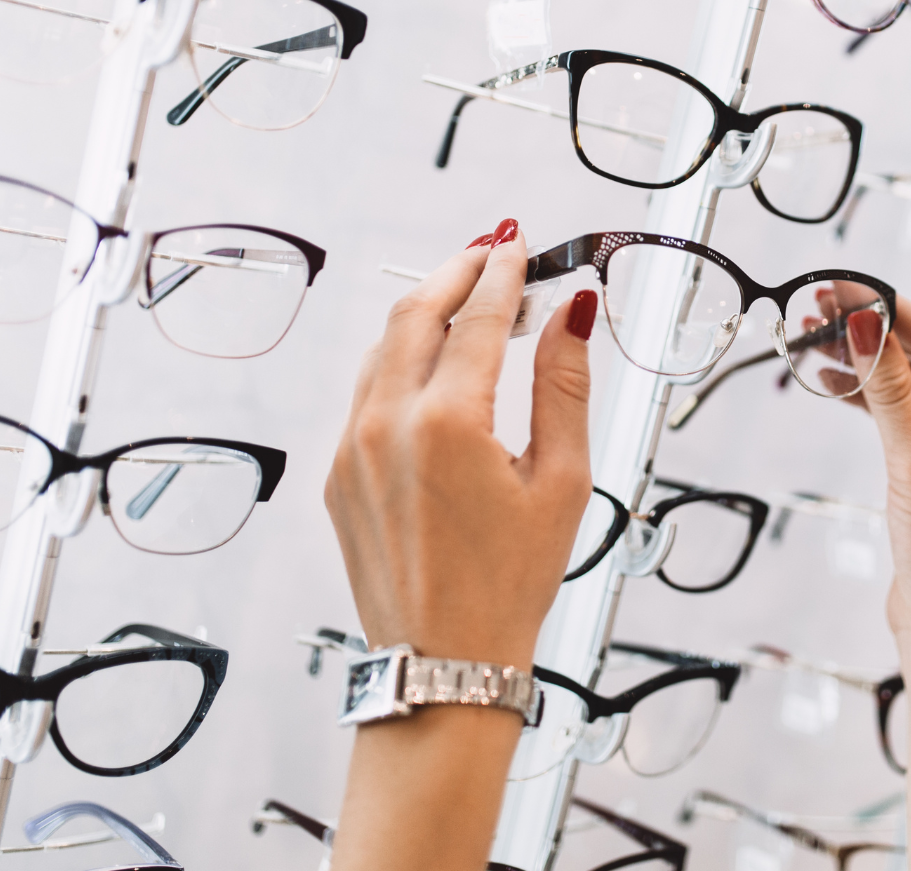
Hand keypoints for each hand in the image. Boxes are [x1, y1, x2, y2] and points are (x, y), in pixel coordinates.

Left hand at [323, 219, 600, 667]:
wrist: (444, 664)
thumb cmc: (510, 584)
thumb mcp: (560, 481)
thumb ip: (564, 385)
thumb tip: (573, 313)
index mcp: (447, 423)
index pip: (478, 316)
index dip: (504, 272)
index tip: (522, 244)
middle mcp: (387, 425)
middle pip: (415, 312)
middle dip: (457, 272)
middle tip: (493, 251)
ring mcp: (352, 448)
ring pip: (383, 349)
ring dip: (425, 313)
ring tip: (467, 300)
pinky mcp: (337, 474)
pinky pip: (366, 394)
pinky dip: (400, 362)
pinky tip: (435, 366)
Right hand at [844, 300, 910, 647]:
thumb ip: (890, 390)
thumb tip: (868, 324)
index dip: (898, 312)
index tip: (849, 287)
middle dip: (876, 333)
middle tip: (821, 305)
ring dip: (866, 362)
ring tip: (812, 336)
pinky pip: (902, 416)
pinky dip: (868, 399)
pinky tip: (831, 379)